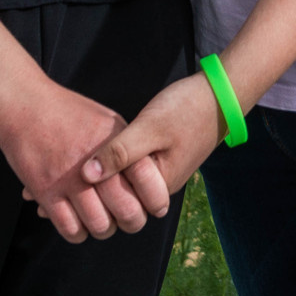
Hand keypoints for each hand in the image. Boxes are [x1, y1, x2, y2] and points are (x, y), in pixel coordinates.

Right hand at [0, 79, 162, 243]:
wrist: (24, 105)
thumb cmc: (67, 112)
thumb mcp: (106, 120)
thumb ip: (125, 147)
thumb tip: (147, 174)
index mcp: (116, 141)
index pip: (148, 179)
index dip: (155, 200)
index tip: (154, 208)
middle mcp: (97, 162)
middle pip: (127, 210)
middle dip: (132, 222)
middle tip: (128, 221)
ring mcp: (70, 179)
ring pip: (99, 225)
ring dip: (104, 229)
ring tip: (102, 222)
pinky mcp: (46, 192)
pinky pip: (70, 228)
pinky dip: (78, 233)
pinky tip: (79, 224)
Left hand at [80, 73, 227, 206]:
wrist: (220, 94)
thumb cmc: (188, 109)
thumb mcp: (150, 128)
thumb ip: (119, 152)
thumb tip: (86, 175)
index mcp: (159, 186)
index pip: (117, 201)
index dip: (94, 189)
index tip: (75, 169)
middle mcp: (160, 186)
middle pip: (121, 195)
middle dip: (99, 182)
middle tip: (82, 160)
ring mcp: (161, 173)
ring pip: (125, 181)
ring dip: (108, 169)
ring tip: (88, 153)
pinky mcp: (161, 159)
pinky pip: (133, 168)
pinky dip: (119, 159)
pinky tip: (107, 145)